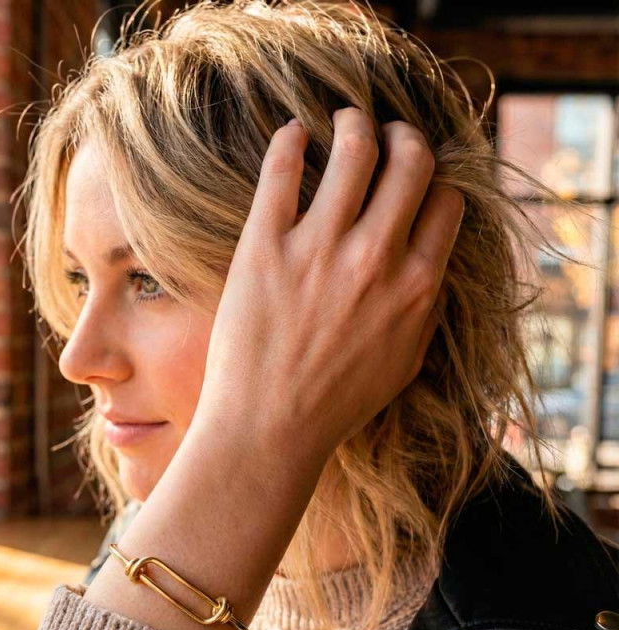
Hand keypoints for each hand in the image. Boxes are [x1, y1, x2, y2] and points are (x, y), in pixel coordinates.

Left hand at [194, 107, 464, 467]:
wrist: (270, 429)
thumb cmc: (337, 404)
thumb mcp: (404, 363)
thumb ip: (426, 309)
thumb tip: (432, 262)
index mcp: (418, 286)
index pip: (446, 201)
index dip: (435, 182)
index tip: (417, 180)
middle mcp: (376, 259)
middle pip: (411, 161)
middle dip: (405, 136)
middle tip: (387, 134)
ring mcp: (319, 250)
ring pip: (354, 148)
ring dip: (354, 121)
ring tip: (344, 119)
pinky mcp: (264, 248)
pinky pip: (282, 170)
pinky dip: (290, 139)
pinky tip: (293, 133)